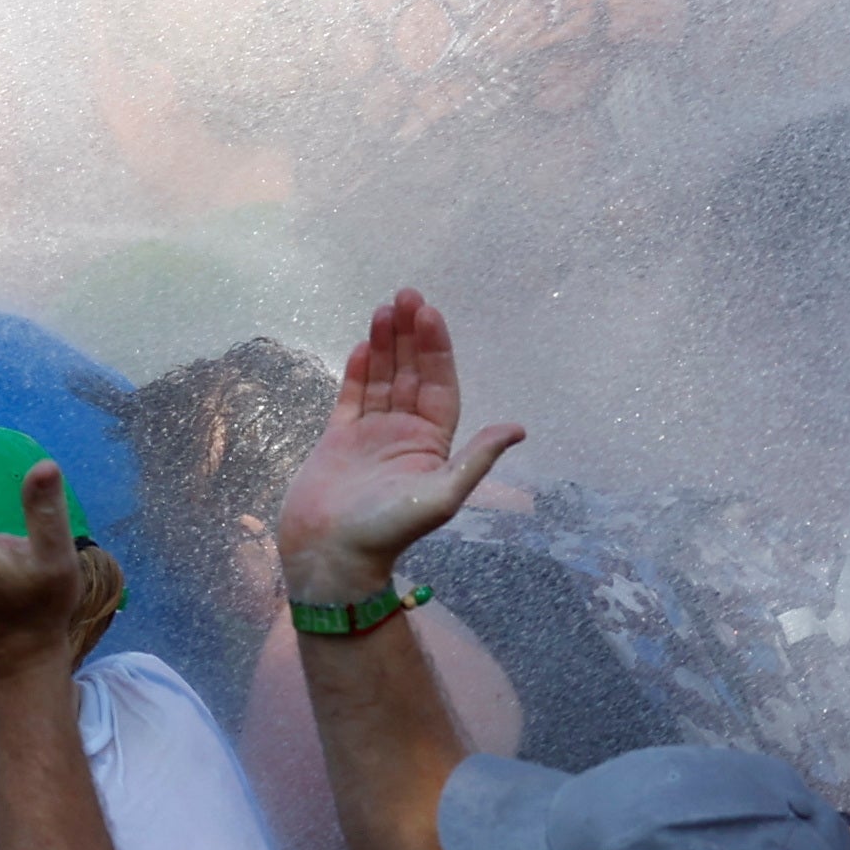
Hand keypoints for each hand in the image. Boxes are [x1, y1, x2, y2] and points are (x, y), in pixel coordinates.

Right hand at [271, 286, 523, 601]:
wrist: (332, 554)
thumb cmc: (388, 530)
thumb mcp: (442, 495)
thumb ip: (476, 458)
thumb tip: (518, 428)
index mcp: (433, 444)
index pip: (439, 385)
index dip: (436, 349)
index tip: (429, 314)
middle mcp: (405, 434)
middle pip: (411, 374)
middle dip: (411, 335)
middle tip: (406, 295)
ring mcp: (371, 435)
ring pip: (382, 379)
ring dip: (385, 345)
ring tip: (384, 309)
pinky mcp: (339, 439)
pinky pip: (352, 397)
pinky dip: (358, 371)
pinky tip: (363, 345)